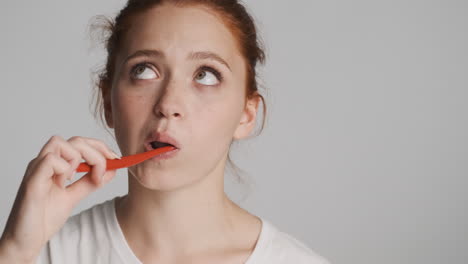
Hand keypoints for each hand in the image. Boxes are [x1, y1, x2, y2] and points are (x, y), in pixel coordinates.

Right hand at [0, 135, 118, 262]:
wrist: (26, 241)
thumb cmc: (43, 218)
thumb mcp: (73, 197)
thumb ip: (89, 183)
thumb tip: (111, 170)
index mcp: (54, 164)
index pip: (80, 142)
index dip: (100, 148)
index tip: (115, 160)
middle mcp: (44, 162)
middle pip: (75, 140)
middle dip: (97, 153)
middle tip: (101, 174)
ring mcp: (36, 170)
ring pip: (60, 142)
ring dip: (77, 159)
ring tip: (73, 180)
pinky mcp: (32, 181)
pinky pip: (50, 160)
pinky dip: (64, 169)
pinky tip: (62, 184)